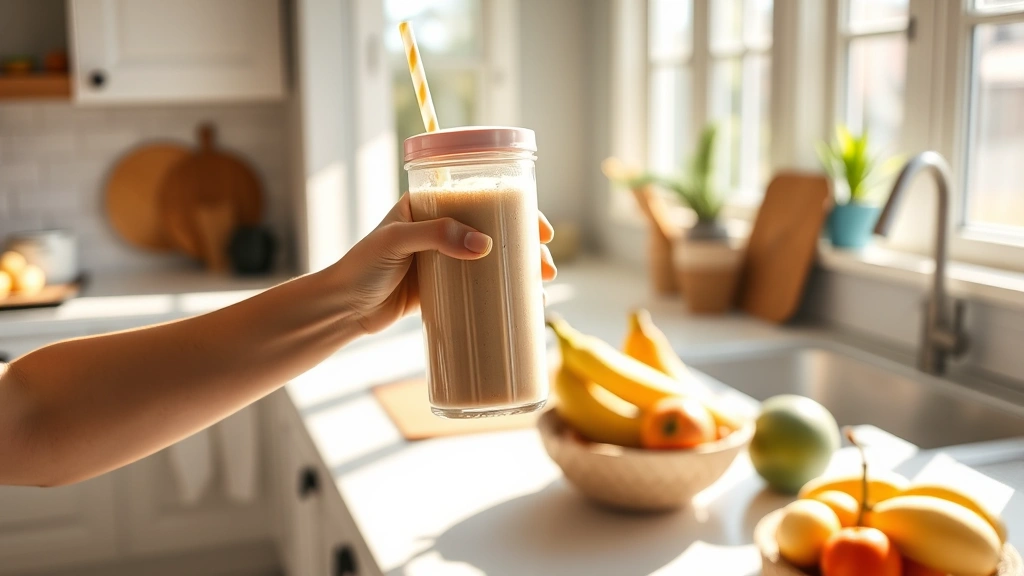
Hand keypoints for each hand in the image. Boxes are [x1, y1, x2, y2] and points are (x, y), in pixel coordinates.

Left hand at [330, 193, 555, 334]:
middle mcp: (442, 230)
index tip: (542, 228)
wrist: (341, 307)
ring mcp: (444, 261)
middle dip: (528, 248)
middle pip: (497, 232)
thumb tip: (485, 245)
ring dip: (520, 272)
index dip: (518, 210)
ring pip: (493, 261)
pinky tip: (522, 306)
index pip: (483, 200)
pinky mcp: (442, 290)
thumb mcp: (396, 241)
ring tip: (541, 289)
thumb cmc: (361, 266)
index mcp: (432, 206)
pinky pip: (479, 288)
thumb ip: (437, 236)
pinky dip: (502, 294)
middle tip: (547, 267)